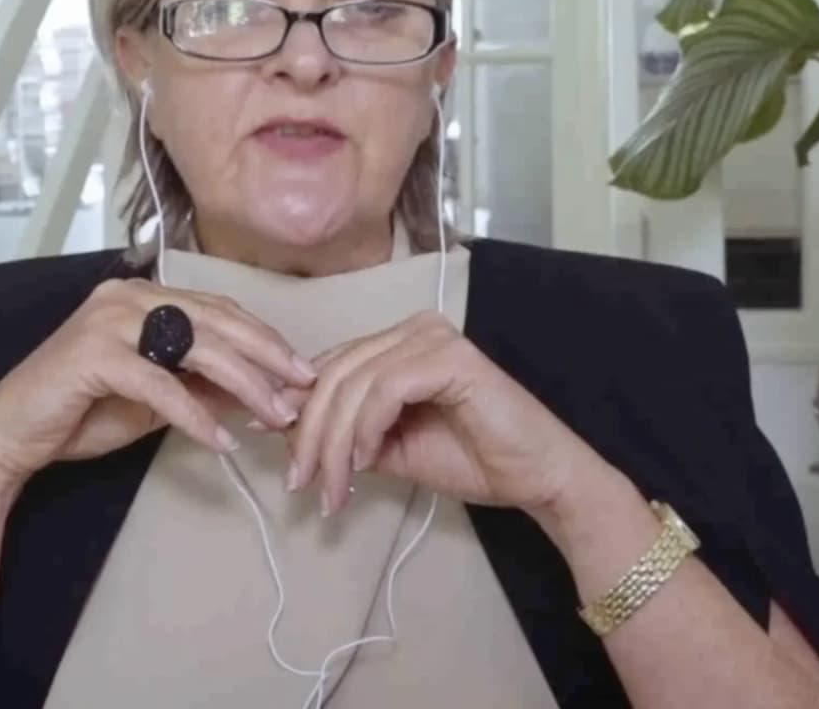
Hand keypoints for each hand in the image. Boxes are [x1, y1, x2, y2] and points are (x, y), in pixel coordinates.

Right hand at [0, 279, 317, 493]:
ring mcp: (108, 320)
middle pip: (215, 322)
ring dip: (243, 384)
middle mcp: (127, 296)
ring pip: (196, 347)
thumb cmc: (81, 413)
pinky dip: (194, 414)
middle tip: (303, 387)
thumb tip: (261, 392)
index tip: (301, 369)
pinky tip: (220, 440)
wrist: (11, 436)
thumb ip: (201, 385)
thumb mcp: (156, 398)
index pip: (217, 310)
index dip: (264, 338)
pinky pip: (160, 384)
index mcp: (142, 296)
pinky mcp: (93, 355)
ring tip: (273, 416)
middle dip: (266, 357)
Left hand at [282, 312, 607, 520]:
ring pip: (354, 384)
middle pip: (335, 374)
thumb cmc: (472, 459)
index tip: (283, 459)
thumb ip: (346, 433)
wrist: (536, 476)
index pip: (332, 367)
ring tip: (331, 489)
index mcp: (399, 343)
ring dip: (333, 442)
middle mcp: (413, 329)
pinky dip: (365, 429)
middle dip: (311, 434)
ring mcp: (433, 338)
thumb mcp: (390, 448)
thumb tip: (283, 428)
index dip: (300, 412)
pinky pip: (385, 390)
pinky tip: (363, 464)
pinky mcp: (449, 358)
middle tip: (301, 484)